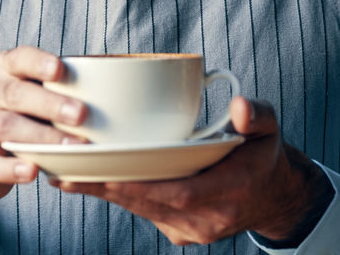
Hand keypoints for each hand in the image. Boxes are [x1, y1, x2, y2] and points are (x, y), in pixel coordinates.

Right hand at [0, 46, 86, 217]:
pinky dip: (12, 168)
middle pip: (16, 94)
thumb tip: (109, 94)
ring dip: (41, 136)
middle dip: (50, 103)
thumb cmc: (12, 117)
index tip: (60, 70)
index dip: (39, 63)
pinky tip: (32, 171)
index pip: (18, 59)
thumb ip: (53, 90)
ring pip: (7, 127)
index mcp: (2, 71)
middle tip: (81, 114)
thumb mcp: (25, 95)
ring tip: (71, 147)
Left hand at [52, 97, 332, 246]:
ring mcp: (194, 230)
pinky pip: (145, 215)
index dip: (140, 185)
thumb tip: (240, 107)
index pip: (180, 192)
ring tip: (64, 175)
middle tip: (65, 171)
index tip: (106, 171)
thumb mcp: (269, 128)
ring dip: (105, 195)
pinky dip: (119, 198)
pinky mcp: (181, 232)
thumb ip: (258, 114)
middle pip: (150, 204)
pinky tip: (90, 182)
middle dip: (107, 189)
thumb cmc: (263, 154)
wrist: (274, 196)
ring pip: (142, 211)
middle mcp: (210, 218)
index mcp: (232, 190)